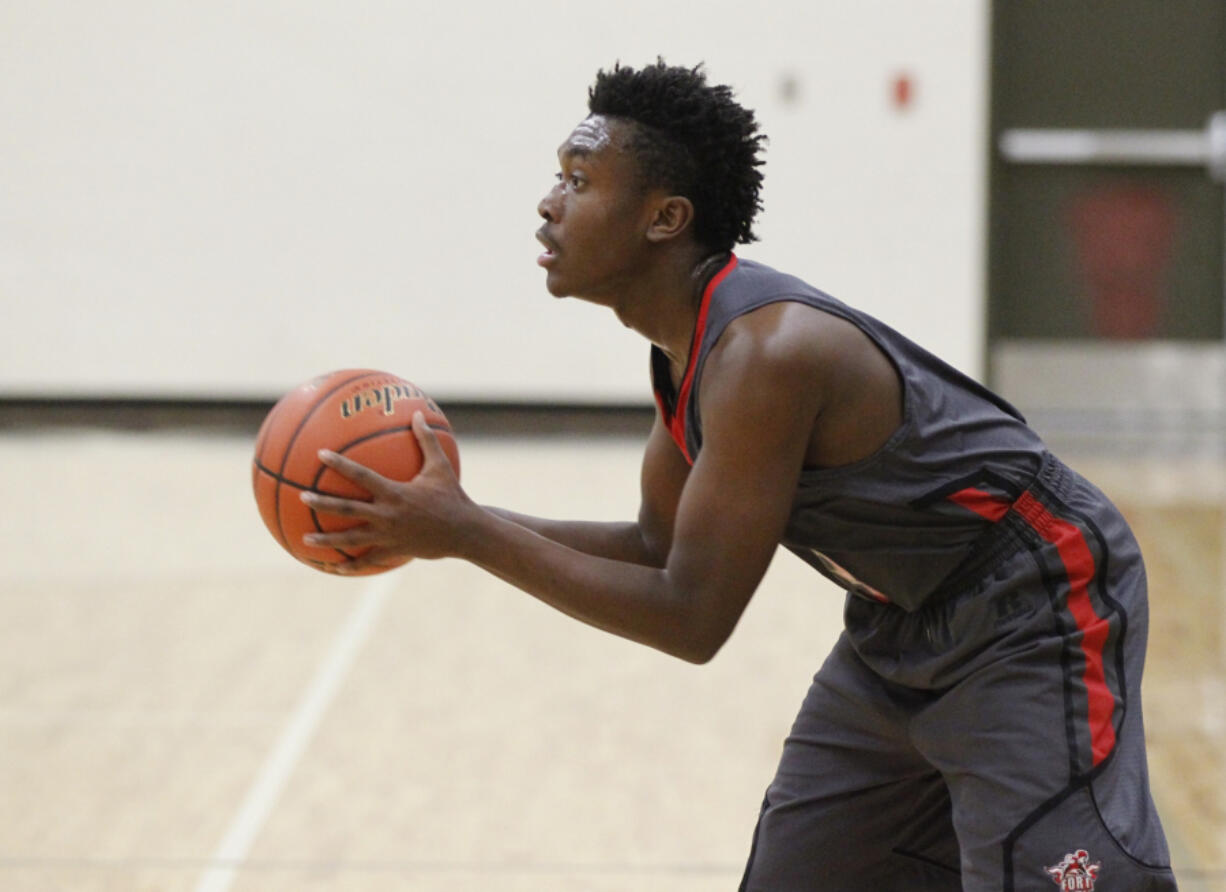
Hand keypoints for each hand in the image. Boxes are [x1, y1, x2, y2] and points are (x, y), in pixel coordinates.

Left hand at [300, 410, 472, 571]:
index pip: (361, 475)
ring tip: (305, 539)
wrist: (465, 532)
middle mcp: (387, 514)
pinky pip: (368, 560)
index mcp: (395, 492)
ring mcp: (388, 535)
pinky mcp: (394, 551)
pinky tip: (335, 569)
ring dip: (327, 539)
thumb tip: (419, 413)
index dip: (340, 464)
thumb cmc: (453, 497)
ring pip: (351, 539)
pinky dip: (351, 566)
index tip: (321, 454)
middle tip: (302, 496)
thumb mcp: (441, 467)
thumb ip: (427, 440)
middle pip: (347, 509)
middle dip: (322, 502)